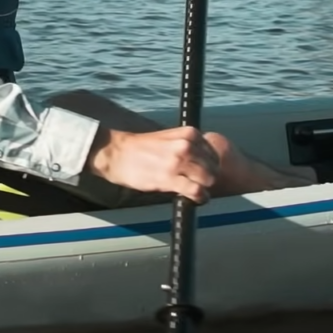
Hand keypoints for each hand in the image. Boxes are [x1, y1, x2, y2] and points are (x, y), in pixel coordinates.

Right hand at [87, 125, 222, 203]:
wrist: (118, 154)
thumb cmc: (142, 148)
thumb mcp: (169, 138)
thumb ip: (188, 146)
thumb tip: (204, 162)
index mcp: (189, 134)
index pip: (213, 153)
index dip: (210, 165)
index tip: (203, 173)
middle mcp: (187, 145)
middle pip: (213, 167)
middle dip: (208, 178)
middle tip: (199, 184)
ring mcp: (179, 162)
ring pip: (208, 179)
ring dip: (205, 188)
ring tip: (197, 191)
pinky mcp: (170, 178)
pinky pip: (196, 191)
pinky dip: (200, 197)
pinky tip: (195, 198)